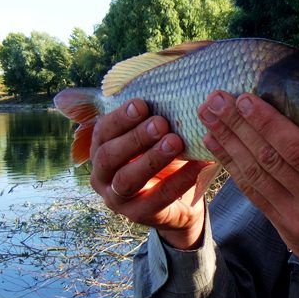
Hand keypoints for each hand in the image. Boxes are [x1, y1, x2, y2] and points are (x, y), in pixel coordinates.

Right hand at [90, 99, 213, 249]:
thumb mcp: (154, 138)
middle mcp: (102, 175)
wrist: (178, 202)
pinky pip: (159, 197)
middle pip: (109, 156)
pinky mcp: (138, 215)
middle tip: (161, 122)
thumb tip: (168, 82)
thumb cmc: (163, 159)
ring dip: (152, 158)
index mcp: (100, 150)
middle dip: (135, 137)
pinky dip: (180, 179)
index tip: (143, 103)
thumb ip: (151, 117)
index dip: (120, 117)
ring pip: (127, 179)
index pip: (103, 131)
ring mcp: (117, 199)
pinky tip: (198, 163)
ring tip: (176, 142)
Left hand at [198, 91, 298, 297]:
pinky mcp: (284, 230)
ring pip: (256, 176)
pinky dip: (234, 168)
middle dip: (239, 127)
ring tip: (209, 118)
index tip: (246, 99)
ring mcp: (298, 220)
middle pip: (271, 160)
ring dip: (229, 144)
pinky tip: (219, 148)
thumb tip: (291, 118)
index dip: (268, 123)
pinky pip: (254, 194)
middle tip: (215, 101)